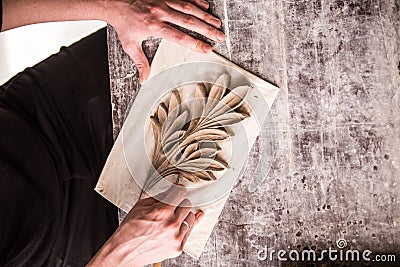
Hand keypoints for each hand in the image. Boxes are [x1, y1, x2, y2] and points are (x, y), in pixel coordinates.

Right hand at [87, 186, 202, 266]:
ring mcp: (176, 237)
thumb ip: (158, 197)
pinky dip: (183, 228)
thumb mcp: (140, 206)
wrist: (125, 252)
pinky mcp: (178, 248)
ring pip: (191, 219)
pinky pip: (188, 233)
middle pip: (187, 205)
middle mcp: (171, 224)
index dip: (178, 190)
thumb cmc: (129, 230)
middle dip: (181, 203)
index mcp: (162, 212)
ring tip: (174, 216)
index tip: (179, 190)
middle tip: (175, 204)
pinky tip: (180, 224)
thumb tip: (169, 191)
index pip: (180, 194)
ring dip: (184, 215)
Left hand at [106, 0, 225, 81]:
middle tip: (220, 36)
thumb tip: (144, 79)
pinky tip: (206, 5)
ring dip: (205, 16)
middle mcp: (161, 12)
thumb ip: (140, 62)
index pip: (179, 37)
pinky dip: (196, 1)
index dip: (195, 43)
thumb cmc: (123, 24)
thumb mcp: (130, 45)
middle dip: (207, 29)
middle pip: (189, 21)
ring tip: (218, 24)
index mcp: (154, 26)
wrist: (114, 2)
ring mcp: (163, 1)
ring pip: (189, 8)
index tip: (207, 49)